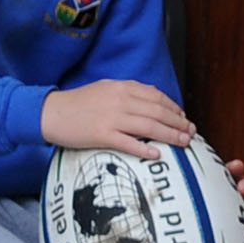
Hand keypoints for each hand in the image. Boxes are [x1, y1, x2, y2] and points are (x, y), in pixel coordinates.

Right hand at [41, 78, 192, 159]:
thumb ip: (127, 93)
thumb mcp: (105, 89)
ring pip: (149, 127)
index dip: (174, 107)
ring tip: (183, 143)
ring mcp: (111, 118)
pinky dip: (145, 149)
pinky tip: (157, 155)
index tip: (183, 117)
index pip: (156, 96)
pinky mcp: (102, 135)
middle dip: (178, 123)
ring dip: (170, 135)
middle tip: (191, 132)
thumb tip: (151, 102)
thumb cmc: (79, 103)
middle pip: (158, 112)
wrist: (52, 112)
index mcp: (121, 87)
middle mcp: (120, 100)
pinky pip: (128, 143)